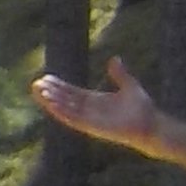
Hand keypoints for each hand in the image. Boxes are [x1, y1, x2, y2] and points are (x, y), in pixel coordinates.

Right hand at [33, 54, 164, 154]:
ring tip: (38, 91)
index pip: (72, 92)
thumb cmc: (142, 109)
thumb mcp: (129, 85)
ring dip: (51, 101)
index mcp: (96, 100)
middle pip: (65, 100)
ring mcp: (90, 119)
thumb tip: (115, 58)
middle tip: (35, 83)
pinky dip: (62, 112)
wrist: (151, 125)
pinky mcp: (92, 127)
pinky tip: (51, 104)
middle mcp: (90, 110)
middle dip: (50, 92)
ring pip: (65, 109)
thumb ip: (120, 74)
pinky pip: (73, 119)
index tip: (46, 78)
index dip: (59, 86)